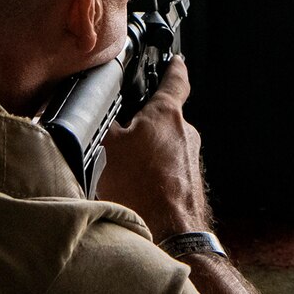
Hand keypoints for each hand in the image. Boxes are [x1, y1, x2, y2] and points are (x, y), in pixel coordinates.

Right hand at [96, 57, 212, 241]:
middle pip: (164, 120)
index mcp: (168, 114)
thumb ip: (110, 128)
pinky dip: (151, 178)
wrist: (171, 233)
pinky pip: (166, 173)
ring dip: (145, 157)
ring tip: (123, 176)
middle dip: (143, 127)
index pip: (176, 80)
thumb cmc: (143, 188)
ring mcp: (190, 161)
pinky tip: (134, 194)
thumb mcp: (110, 149)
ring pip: (164, 149)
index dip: (173, 68)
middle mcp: (186, 133)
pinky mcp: (189, 184)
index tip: (175, 60)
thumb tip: (102, 119)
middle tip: (120, 139)